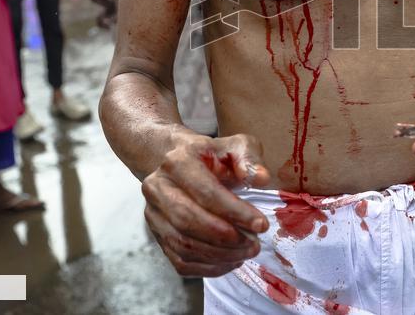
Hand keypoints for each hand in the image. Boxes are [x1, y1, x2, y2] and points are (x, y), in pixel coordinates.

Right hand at [142, 129, 270, 276]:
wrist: (180, 163)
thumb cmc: (213, 156)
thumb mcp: (236, 146)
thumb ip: (249, 159)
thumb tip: (261, 178)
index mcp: (177, 162)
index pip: (205, 192)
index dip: (235, 212)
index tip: (261, 225)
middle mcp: (158, 188)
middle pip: (188, 221)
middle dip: (226, 238)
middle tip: (255, 244)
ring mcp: (153, 214)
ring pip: (183, 244)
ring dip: (219, 255)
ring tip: (247, 251)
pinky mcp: (157, 235)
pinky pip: (180, 260)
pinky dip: (208, 267)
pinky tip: (231, 260)